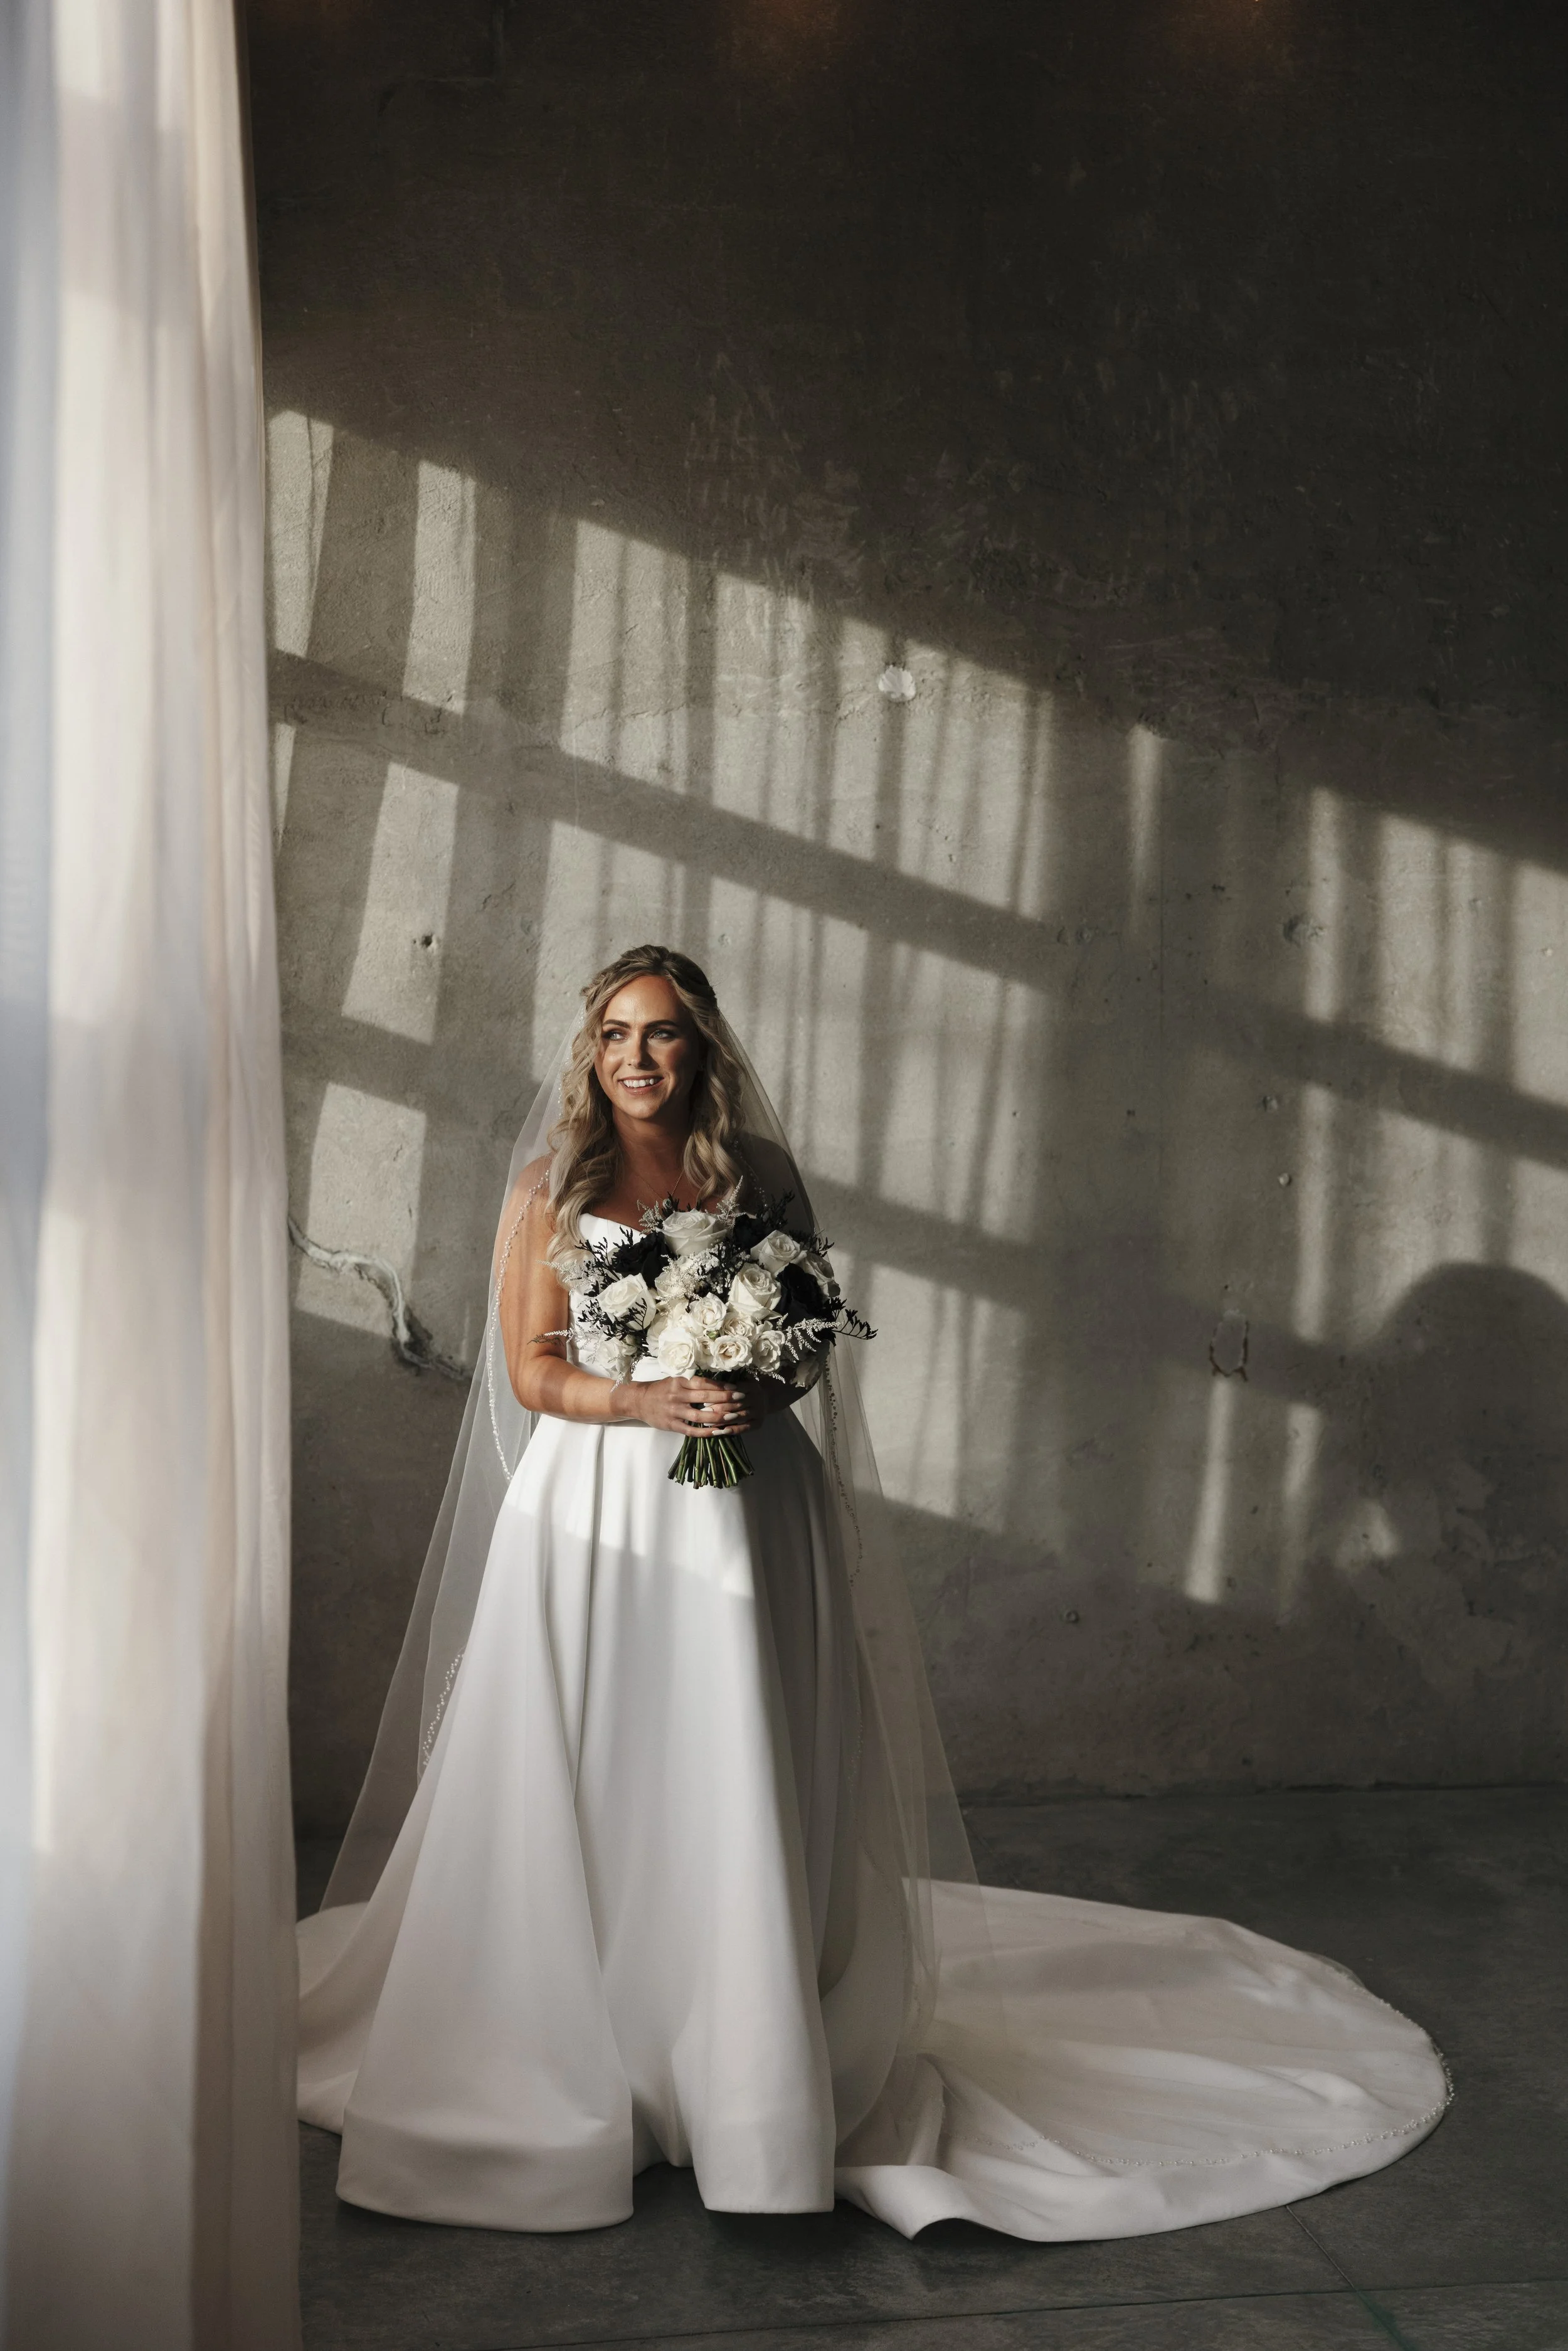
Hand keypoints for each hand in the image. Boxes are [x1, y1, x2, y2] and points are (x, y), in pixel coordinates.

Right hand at [633, 1376, 755, 1434]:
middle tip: (742, 1401)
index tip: (737, 1388)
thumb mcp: (676, 1380)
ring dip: (719, 1417)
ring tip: (734, 1417)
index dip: (723, 1386)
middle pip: (706, 1398)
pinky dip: (706, 1431)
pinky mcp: (671, 1425)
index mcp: (680, 1382)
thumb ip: (694, 1382)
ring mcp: (674, 1411)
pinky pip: (691, 1430)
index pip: (705, 1383)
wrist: (639, 1401)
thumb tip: (719, 1384)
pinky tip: (718, 1431)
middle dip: (726, 1400)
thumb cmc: (662, 1389)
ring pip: (700, 1415)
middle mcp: (678, 1395)